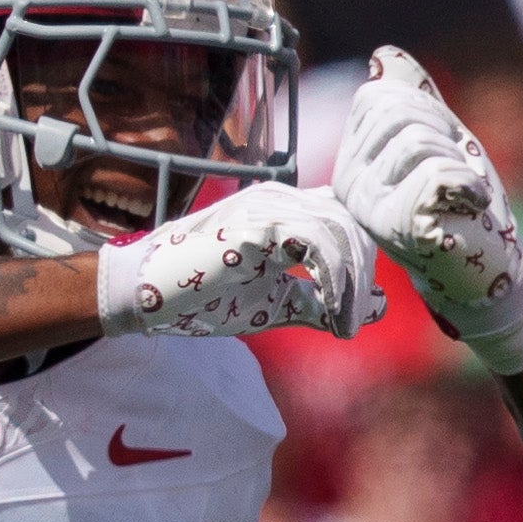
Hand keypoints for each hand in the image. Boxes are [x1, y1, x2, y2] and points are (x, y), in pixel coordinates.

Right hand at [92, 182, 378, 342]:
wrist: (145, 293)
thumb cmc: (204, 294)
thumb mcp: (276, 302)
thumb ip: (322, 302)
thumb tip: (377, 309)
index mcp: (287, 208)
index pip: (347, 217)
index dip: (363, 259)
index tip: (359, 306)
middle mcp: (282, 197)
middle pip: (351, 222)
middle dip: (362, 275)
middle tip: (353, 320)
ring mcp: (269, 205)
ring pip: (340, 233)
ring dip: (351, 286)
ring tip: (342, 324)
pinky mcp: (258, 223)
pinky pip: (318, 246)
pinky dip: (333, 285)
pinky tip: (330, 316)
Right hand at [334, 48, 522, 371]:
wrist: (490, 270)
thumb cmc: (465, 207)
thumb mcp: (437, 139)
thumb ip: (411, 98)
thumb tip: (384, 56)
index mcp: (352, 162)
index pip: (380, 97)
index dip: (427, 113)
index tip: (441, 156)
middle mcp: (348, 185)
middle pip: (398, 113)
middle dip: (443, 136)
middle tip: (455, 179)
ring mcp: (368, 208)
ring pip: (418, 140)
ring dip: (458, 162)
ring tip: (459, 197)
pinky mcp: (397, 226)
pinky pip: (437, 172)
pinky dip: (467, 184)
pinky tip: (467, 209)